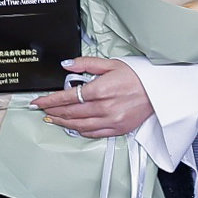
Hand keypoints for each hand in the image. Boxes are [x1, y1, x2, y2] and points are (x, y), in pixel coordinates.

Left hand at [33, 58, 151, 138]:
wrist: (159, 91)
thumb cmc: (137, 76)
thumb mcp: (110, 64)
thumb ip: (86, 64)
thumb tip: (67, 65)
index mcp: (101, 90)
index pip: (67, 97)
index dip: (49, 101)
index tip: (38, 102)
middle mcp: (104, 107)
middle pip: (70, 113)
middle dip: (53, 111)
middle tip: (42, 110)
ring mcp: (111, 120)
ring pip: (78, 126)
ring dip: (62, 123)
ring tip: (52, 119)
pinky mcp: (117, 129)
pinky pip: (93, 133)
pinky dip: (79, 131)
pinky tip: (73, 127)